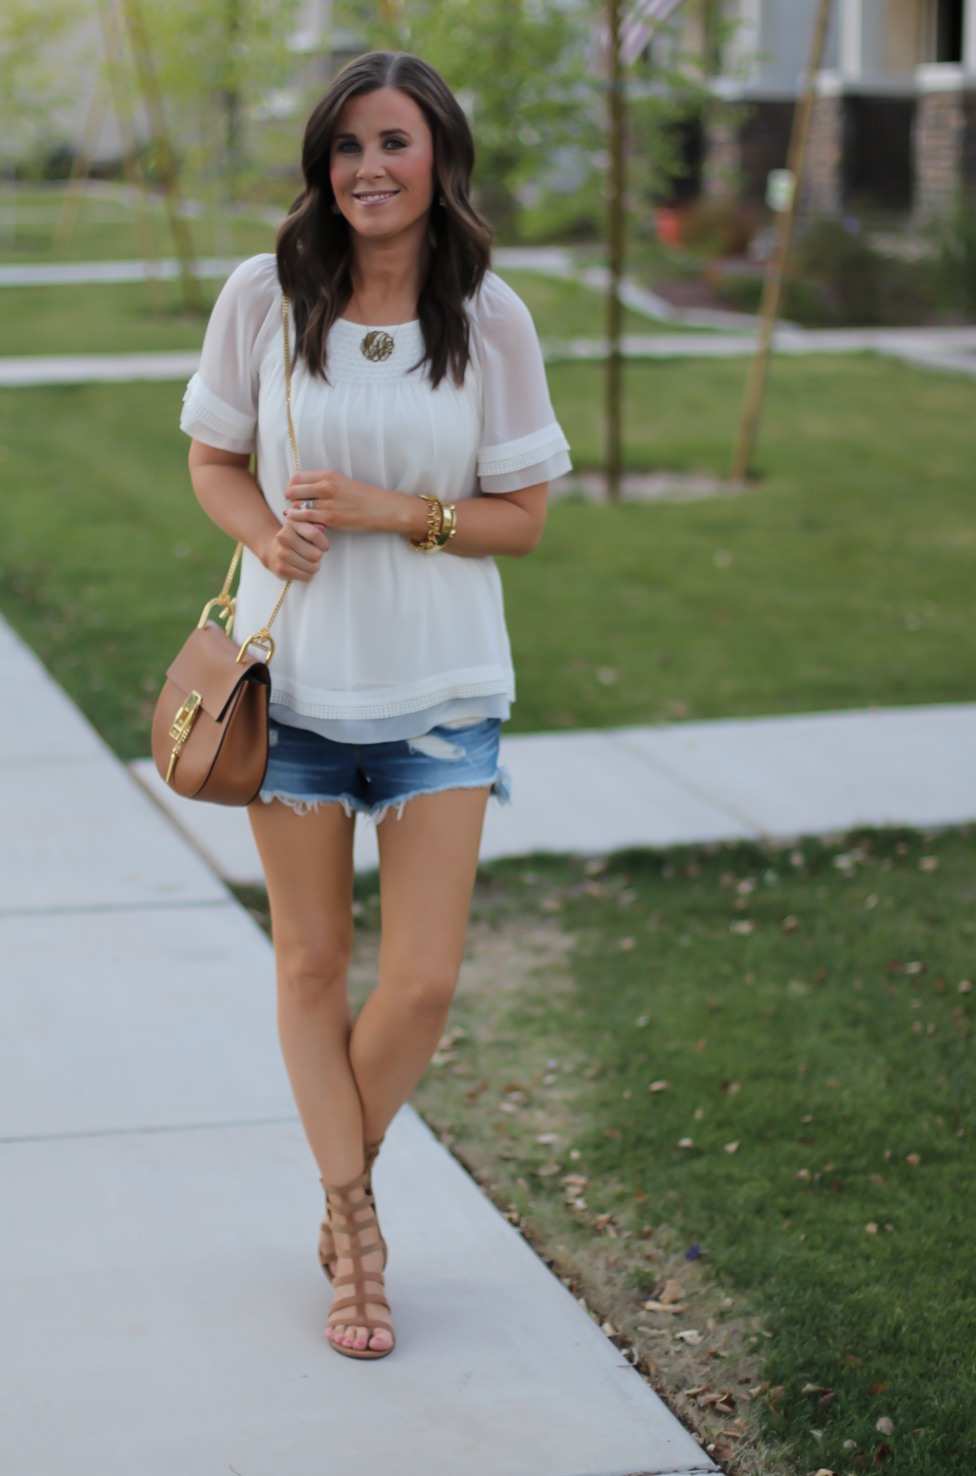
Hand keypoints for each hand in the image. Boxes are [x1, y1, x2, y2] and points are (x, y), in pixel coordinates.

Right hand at [261, 515, 328, 581]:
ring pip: (313, 567)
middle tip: (314, 555)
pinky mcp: (282, 570)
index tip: (324, 546)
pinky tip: (303, 569)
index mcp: (291, 524)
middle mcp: (284, 538)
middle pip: (316, 554)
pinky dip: (309, 575)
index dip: (324, 543)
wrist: (272, 551)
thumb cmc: (294, 539)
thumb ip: (314, 525)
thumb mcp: (303, 527)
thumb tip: (323, 527)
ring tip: (309, 562)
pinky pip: (307, 577)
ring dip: (315, 567)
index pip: (314, 534)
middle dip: (319, 556)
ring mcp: (281, 555)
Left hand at [284, 469, 421, 538]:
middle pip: (292, 491)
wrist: (381, 508)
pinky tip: (306, 526)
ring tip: (303, 519)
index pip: (296, 478)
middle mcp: (325, 486)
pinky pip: (305, 519)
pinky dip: (300, 523)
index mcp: (327, 475)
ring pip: (296, 506)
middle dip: (291, 501)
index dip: (291, 488)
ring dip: (296, 514)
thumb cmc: (362, 497)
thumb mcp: (341, 482)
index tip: (296, 496)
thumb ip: (322, 484)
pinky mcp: (331, 518)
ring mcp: (327, 502)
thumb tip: (302, 490)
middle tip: (298, 509)